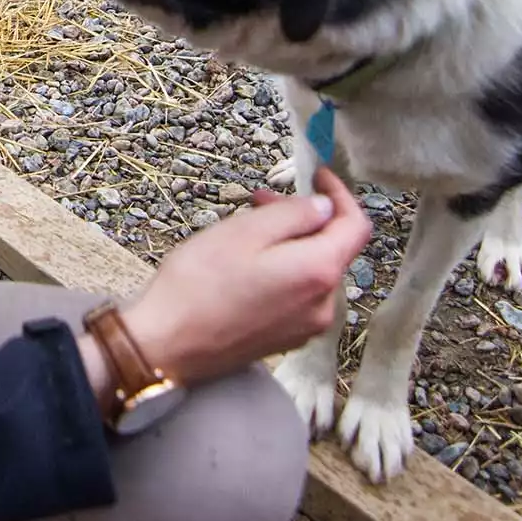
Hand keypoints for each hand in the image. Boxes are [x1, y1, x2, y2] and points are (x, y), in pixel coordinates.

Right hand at [80, 166, 370, 393]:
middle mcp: (324, 304)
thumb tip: (323, 207)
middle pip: (332, 249)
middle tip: (261, 200)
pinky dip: (282, 269)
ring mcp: (306, 327)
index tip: (316, 174)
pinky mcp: (286, 339)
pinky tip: (246, 264)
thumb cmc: (198, 284)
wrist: (165, 345)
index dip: (340, 194)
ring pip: (312, 271)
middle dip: (303, 218)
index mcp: (318, 272)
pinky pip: (297, 294)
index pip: (355, 225)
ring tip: (245, 230)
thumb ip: (294, 215)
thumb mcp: (244, 231)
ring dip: (289, 243)